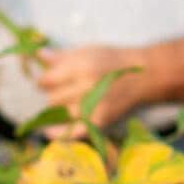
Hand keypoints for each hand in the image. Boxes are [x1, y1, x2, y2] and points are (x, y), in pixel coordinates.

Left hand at [34, 44, 156, 136]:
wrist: (144, 77)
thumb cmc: (113, 60)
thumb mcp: (88, 51)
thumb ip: (62, 56)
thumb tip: (38, 55)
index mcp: (82, 67)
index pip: (48, 80)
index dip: (45, 80)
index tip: (48, 80)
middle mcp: (86, 88)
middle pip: (52, 98)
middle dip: (54, 93)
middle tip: (64, 89)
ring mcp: (94, 107)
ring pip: (60, 113)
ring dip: (61, 107)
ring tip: (72, 100)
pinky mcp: (100, 121)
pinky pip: (71, 131)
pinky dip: (58, 133)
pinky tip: (46, 132)